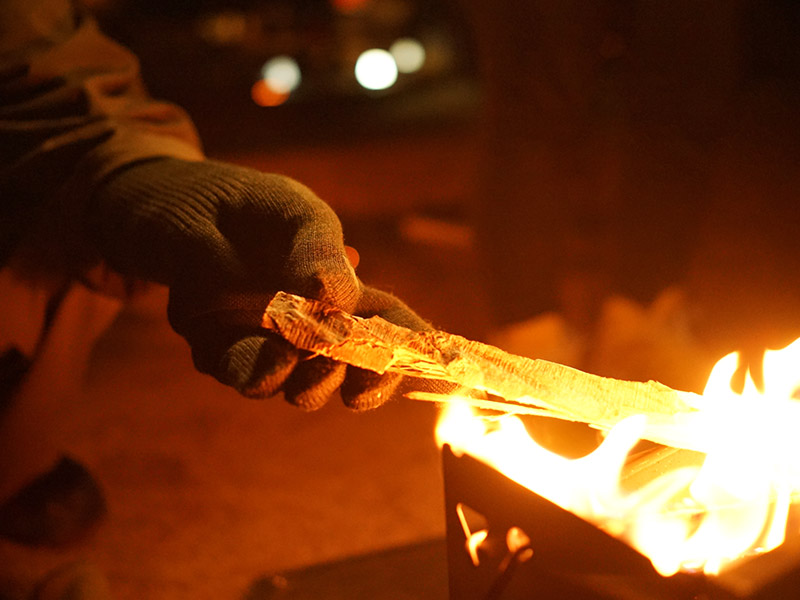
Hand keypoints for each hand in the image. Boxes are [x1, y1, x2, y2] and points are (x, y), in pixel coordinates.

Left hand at [89, 158, 428, 408]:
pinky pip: (236, 370)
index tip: (425, 368)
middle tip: (346, 381)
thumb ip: (318, 251)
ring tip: (289, 360)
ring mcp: (261, 336)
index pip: (387, 321)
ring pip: (290, 381)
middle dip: (353, 380)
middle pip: (346, 365)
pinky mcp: (215, 344)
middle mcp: (303, 318)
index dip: (410, 349)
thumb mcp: (288, 209)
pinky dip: (247, 369)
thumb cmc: (239, 200)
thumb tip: (342, 304)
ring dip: (300, 383)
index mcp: (335, 283)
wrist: (159, 196)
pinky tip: (247, 352)